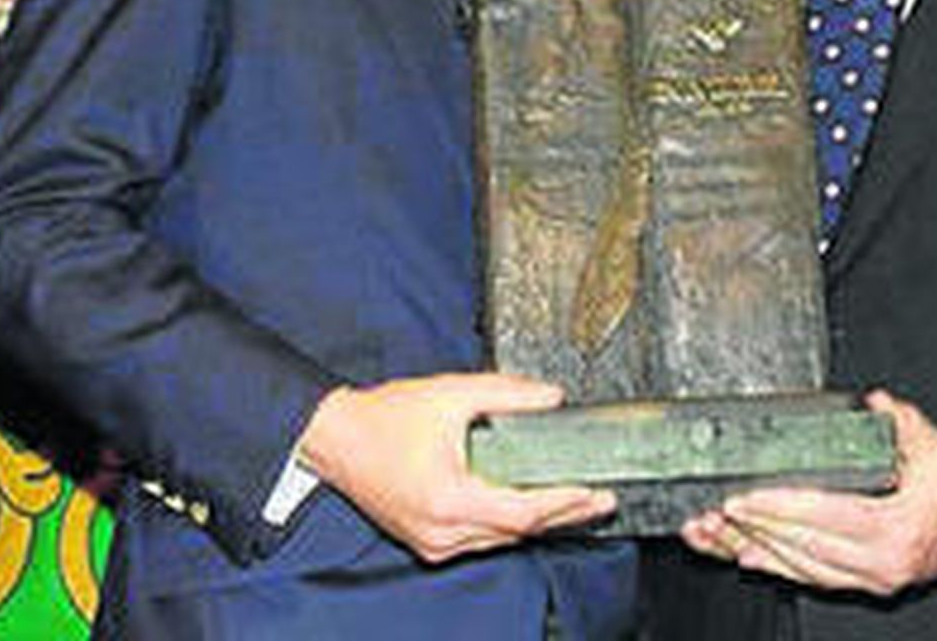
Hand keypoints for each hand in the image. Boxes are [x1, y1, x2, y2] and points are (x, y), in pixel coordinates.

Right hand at [298, 371, 614, 563]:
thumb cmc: (385, 418)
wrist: (335, 439)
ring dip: (537, 522)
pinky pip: (479, 539)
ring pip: (499, 539)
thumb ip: (505, 394)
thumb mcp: (451, 394)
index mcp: (449, 499)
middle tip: (601, 498)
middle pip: (516, 531)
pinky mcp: (426, 540)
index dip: (563, 503)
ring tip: (574, 502)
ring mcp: (432, 542)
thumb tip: (551, 397)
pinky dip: (507, 523)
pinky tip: (529, 507)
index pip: (522, 511)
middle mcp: (441, 531)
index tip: (596, 492)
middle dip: (562, 515)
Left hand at [681, 390, 936, 594]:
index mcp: (893, 529)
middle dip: (754, 529)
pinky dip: (781, 567)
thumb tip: (873, 400)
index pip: (821, 518)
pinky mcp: (871, 582)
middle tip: (713, 513)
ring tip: (717, 535)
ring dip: (757, 550)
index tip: (742, 496)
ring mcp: (875, 578)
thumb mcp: (935, 447)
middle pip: (803, 548)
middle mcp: (880, 563)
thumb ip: (900, 422)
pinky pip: (816, 578)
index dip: (777, 508)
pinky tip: (751, 557)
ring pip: (804, 569)